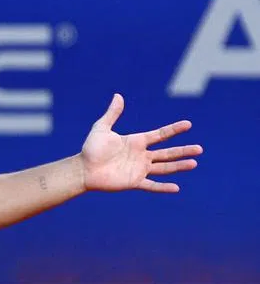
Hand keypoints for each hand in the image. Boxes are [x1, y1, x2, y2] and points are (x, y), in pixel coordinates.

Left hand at [80, 93, 201, 192]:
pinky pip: (151, 185)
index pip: (160, 134)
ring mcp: (139, 169)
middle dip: (183, 150)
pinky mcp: (133, 182)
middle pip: (167, 152)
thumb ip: (112, 114)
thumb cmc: (91, 149)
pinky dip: (163, 187)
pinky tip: (176, 188)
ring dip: (179, 166)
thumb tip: (118, 96)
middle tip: (200, 149)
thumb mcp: (101, 128)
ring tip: (194, 163)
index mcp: (136, 141)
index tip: (188, 124)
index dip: (173, 130)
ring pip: (164, 168)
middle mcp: (141, 155)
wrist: (83, 169)